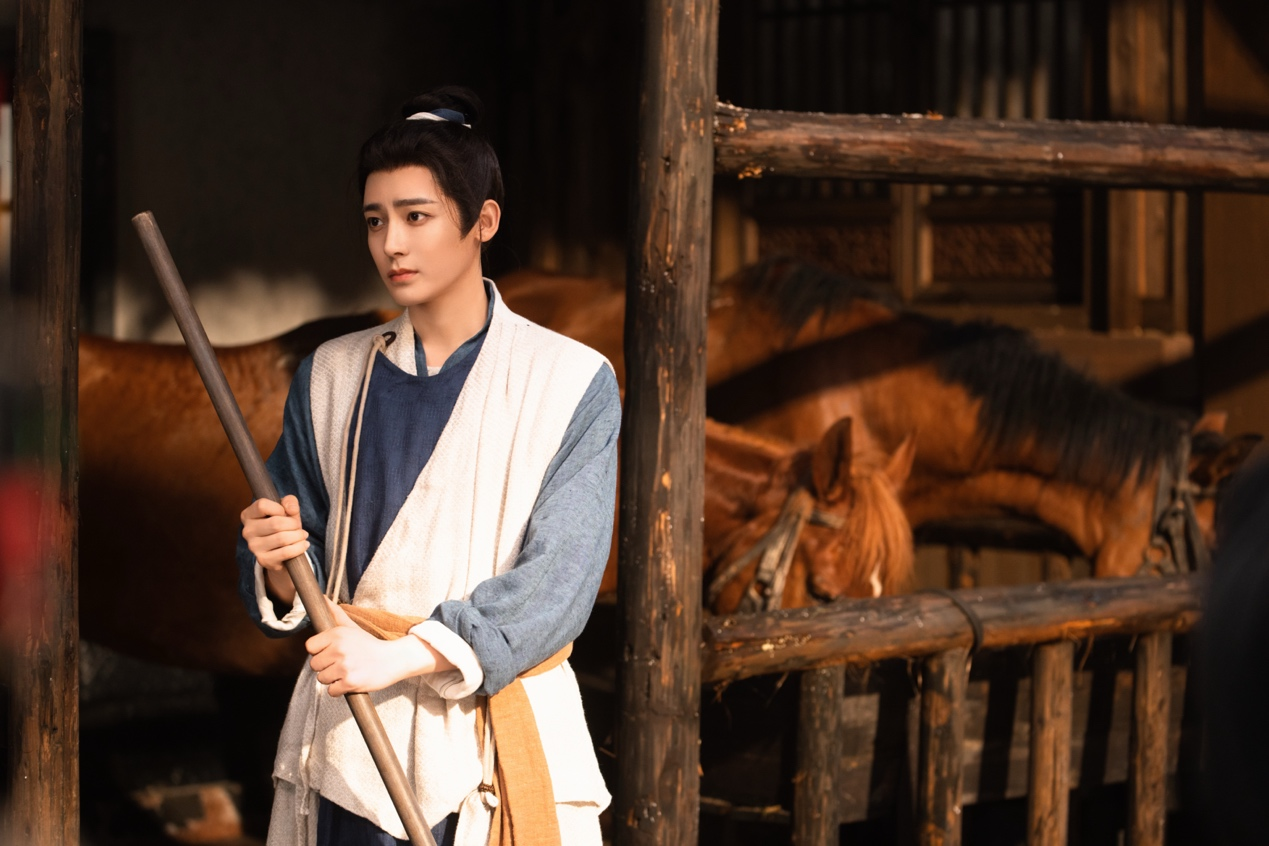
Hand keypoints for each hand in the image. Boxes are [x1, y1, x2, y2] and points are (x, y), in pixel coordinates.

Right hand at [240, 495, 308, 570]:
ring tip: (302, 535)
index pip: (262, 505)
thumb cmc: (283, 526)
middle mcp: (247, 531)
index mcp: (248, 515)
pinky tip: (304, 544)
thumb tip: (292, 509)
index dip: (279, 508)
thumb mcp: (286, 509)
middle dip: (293, 524)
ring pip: (282, 538)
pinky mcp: (263, 560)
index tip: (285, 513)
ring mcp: (254, 547)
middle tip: (298, 526)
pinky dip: (299, 547)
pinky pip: (286, 552)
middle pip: (276, 523)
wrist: (282, 552)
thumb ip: (289, 502)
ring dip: (298, 536)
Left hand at [306, 600, 442, 696]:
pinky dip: (339, 689)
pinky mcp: (350, 682)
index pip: (310, 647)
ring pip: (322, 679)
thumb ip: (335, 613)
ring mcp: (344, 667)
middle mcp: (339, 649)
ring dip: (332, 679)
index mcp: (337, 634)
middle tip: (341, 663)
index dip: (319, 651)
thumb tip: (321, 598)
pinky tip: (349, 681)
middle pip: (314, 665)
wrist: (393, 660)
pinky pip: (331, 691)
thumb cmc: (369, 645)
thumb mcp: (352, 627)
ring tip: (346, 672)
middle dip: (326, 666)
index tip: (330, 652)